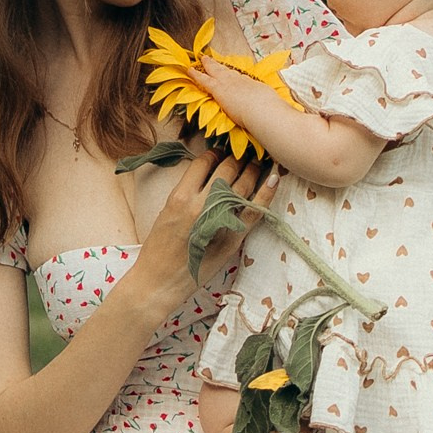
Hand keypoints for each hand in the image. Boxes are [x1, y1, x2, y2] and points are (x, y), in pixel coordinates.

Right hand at [131, 145, 275, 300]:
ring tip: (258, 160)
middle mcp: (200, 205)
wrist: (159, 282)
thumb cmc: (158, 249)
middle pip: (226, 169)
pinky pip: (254, 210)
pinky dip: (266, 193)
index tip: (222, 150)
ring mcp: (219, 221)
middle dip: (237, 156)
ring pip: (243, 184)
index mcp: (179, 196)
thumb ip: (186, 193)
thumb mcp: (165, 212)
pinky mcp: (233, 238)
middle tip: (245, 150)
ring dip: (253, 168)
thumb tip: (207, 175)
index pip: (203, 162)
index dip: (215, 153)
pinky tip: (274, 178)